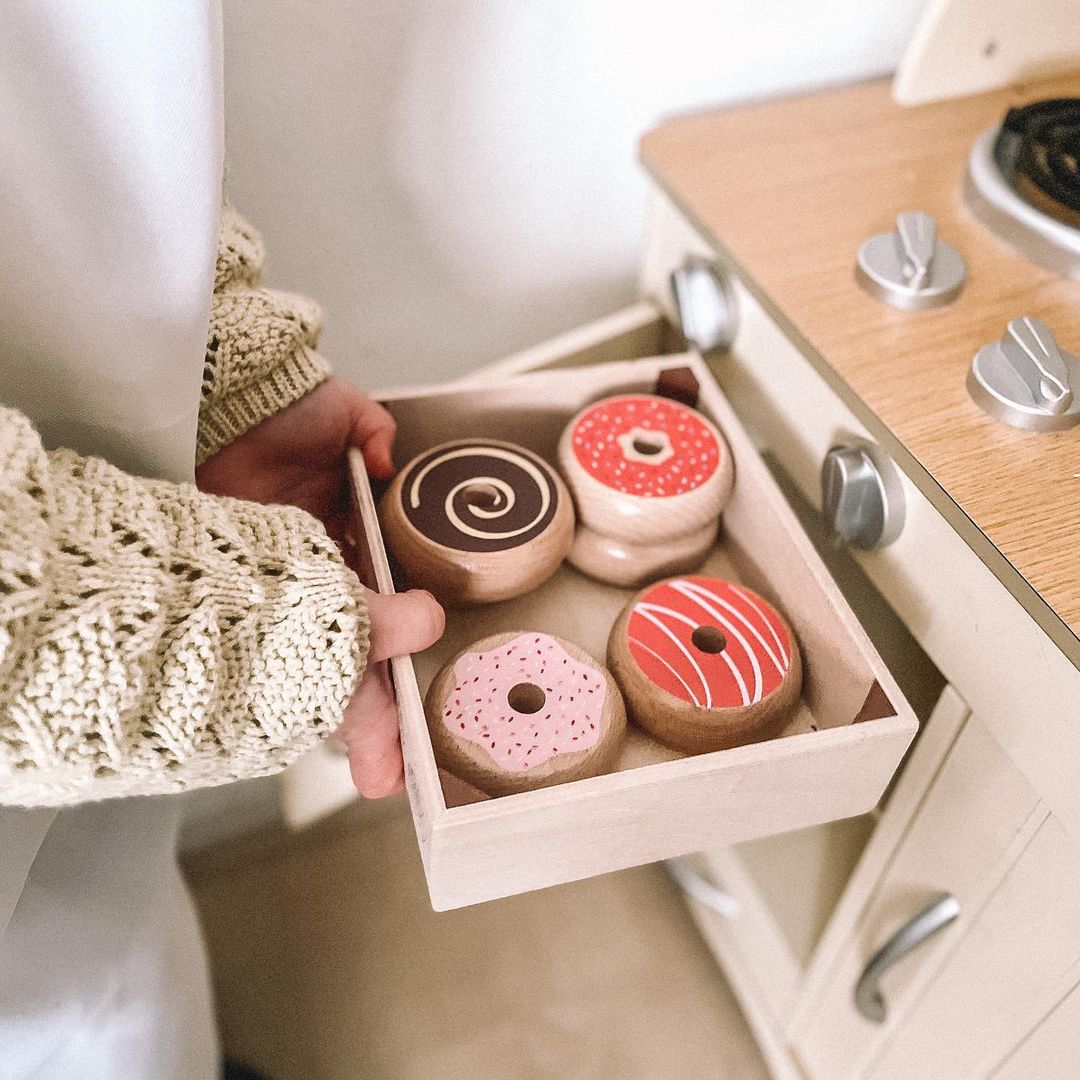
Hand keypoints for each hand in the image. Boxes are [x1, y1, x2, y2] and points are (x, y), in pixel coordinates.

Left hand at [197, 377, 446, 797]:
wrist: (205, 401)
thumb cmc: (273, 406)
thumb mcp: (340, 413)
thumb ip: (371, 431)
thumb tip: (388, 462)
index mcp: (352, 543)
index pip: (385, 610)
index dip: (405, 650)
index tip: (425, 689)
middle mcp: (319, 577)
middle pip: (353, 652)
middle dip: (376, 715)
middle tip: (392, 772)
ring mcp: (278, 590)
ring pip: (313, 662)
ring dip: (338, 715)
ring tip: (369, 767)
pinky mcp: (238, 592)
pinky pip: (262, 648)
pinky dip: (282, 686)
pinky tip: (301, 729)